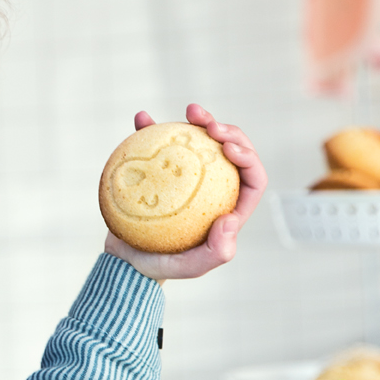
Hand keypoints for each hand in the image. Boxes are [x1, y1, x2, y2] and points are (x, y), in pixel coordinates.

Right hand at [103, 103, 266, 281]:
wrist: (126, 259)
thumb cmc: (162, 265)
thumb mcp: (190, 267)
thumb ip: (216, 252)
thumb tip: (231, 219)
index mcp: (230, 205)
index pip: (252, 178)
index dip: (248, 156)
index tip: (226, 147)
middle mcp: (214, 186)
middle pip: (232, 152)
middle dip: (229, 131)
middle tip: (208, 125)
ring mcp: (188, 174)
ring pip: (203, 140)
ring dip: (200, 120)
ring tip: (189, 111)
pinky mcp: (161, 167)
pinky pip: (161, 141)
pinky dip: (152, 126)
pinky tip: (142, 118)